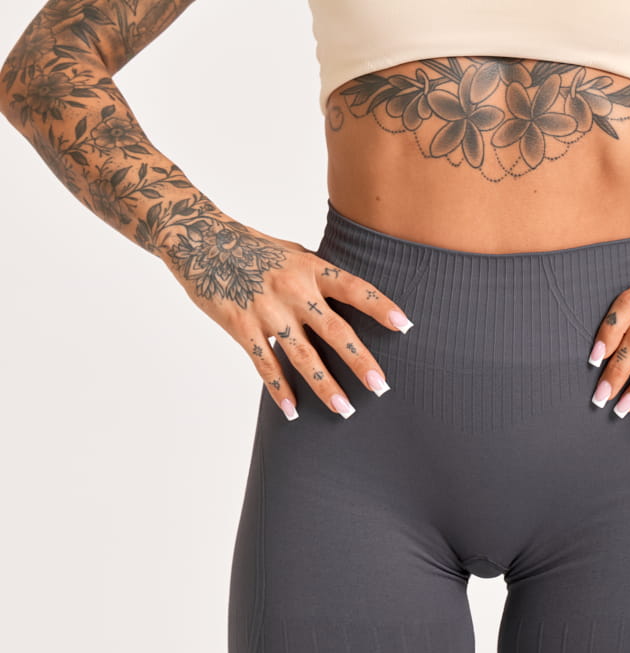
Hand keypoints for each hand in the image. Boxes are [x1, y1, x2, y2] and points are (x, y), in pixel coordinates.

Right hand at [161, 214, 414, 419]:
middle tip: (381, 385)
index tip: (405, 325)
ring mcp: (267, 310)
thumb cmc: (251, 246)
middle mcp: (294, 290)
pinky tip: (292, 410)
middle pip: (334, 330)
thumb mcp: (292, 252)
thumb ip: (317, 276)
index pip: (354, 288)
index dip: (380, 306)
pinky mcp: (241, 326)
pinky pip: (265, 364)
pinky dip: (279, 389)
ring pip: (302, 356)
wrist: (201, 242)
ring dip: (325, 385)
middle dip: (359, 360)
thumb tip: (345, 297)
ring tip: (344, 410)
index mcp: (310, 267)